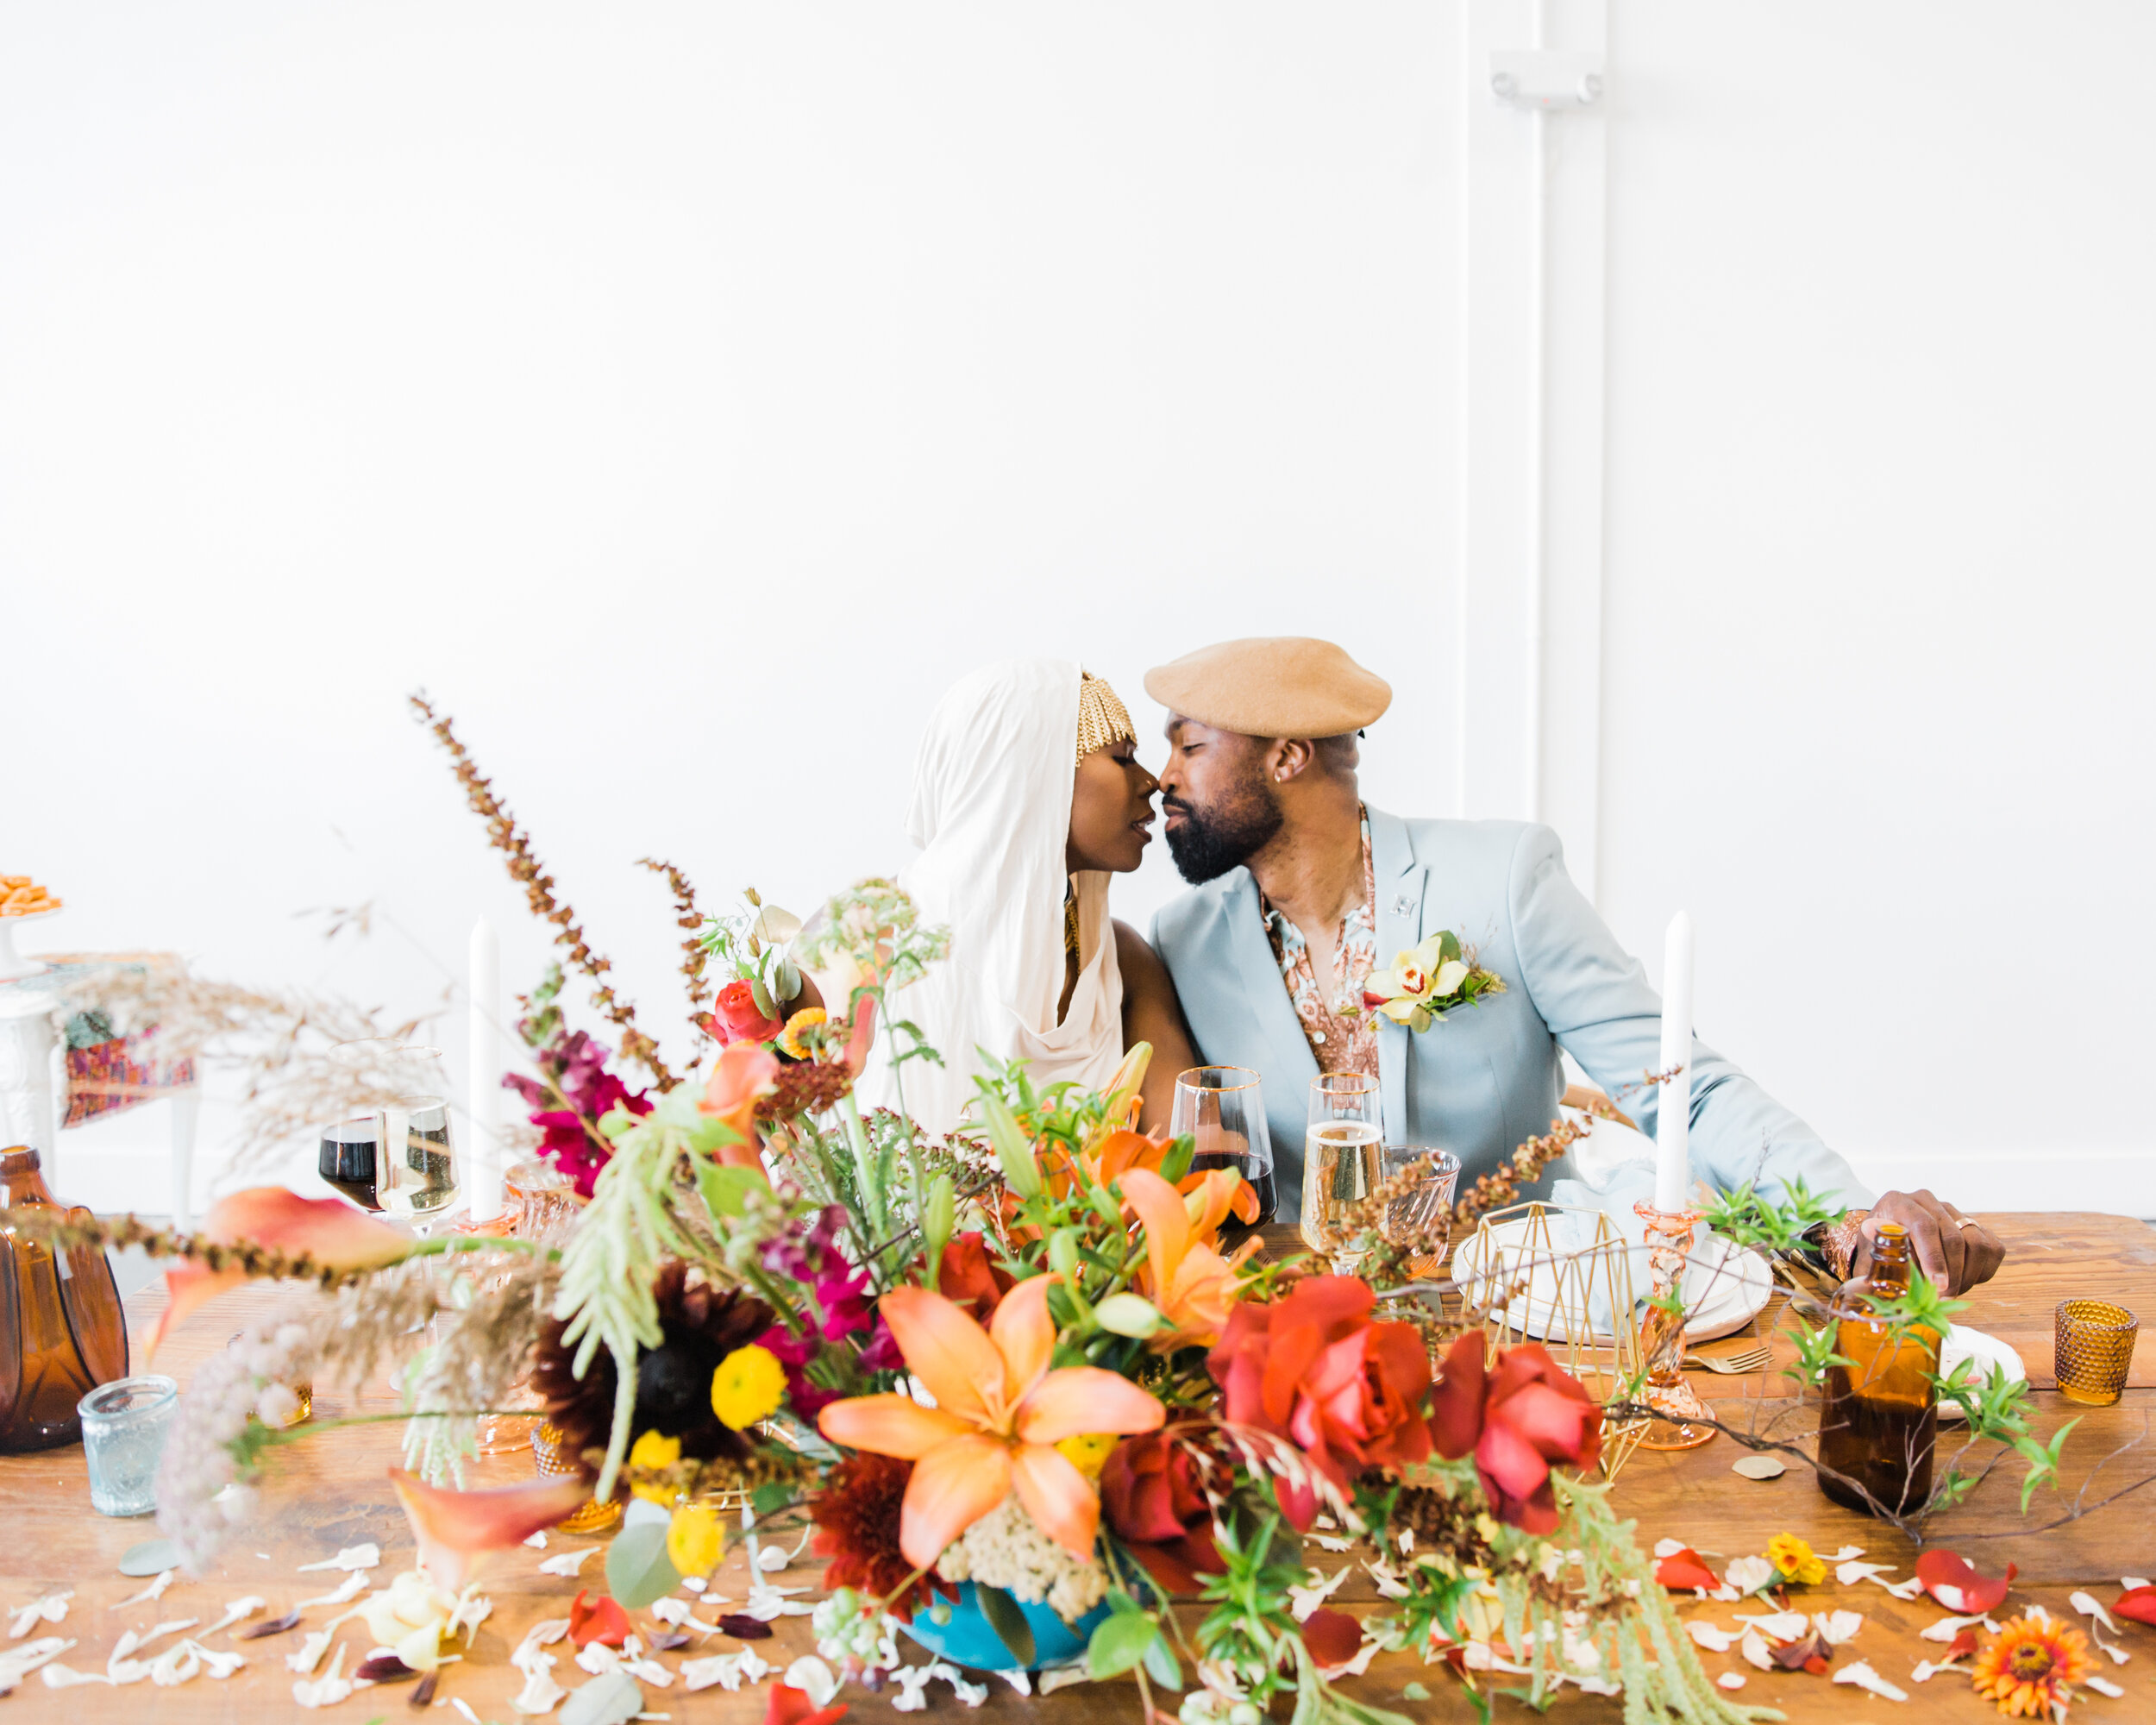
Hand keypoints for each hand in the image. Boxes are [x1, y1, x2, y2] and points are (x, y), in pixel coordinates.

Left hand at [1854, 1189, 2004, 1294]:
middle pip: (1953, 1237)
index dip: (1933, 1257)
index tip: (1938, 1284)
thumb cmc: (1877, 1249)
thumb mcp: (1868, 1256)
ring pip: (1978, 1243)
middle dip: (1952, 1274)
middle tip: (1944, 1297)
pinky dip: (1982, 1271)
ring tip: (1951, 1291)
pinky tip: (1964, 1280)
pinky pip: (1993, 1248)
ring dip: (1968, 1275)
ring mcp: (1953, 1211)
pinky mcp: (1973, 1224)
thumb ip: (1875, 1271)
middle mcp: (1927, 1201)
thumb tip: (1884, 1295)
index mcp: (1898, 1203)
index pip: (1923, 1226)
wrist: (1888, 1236)